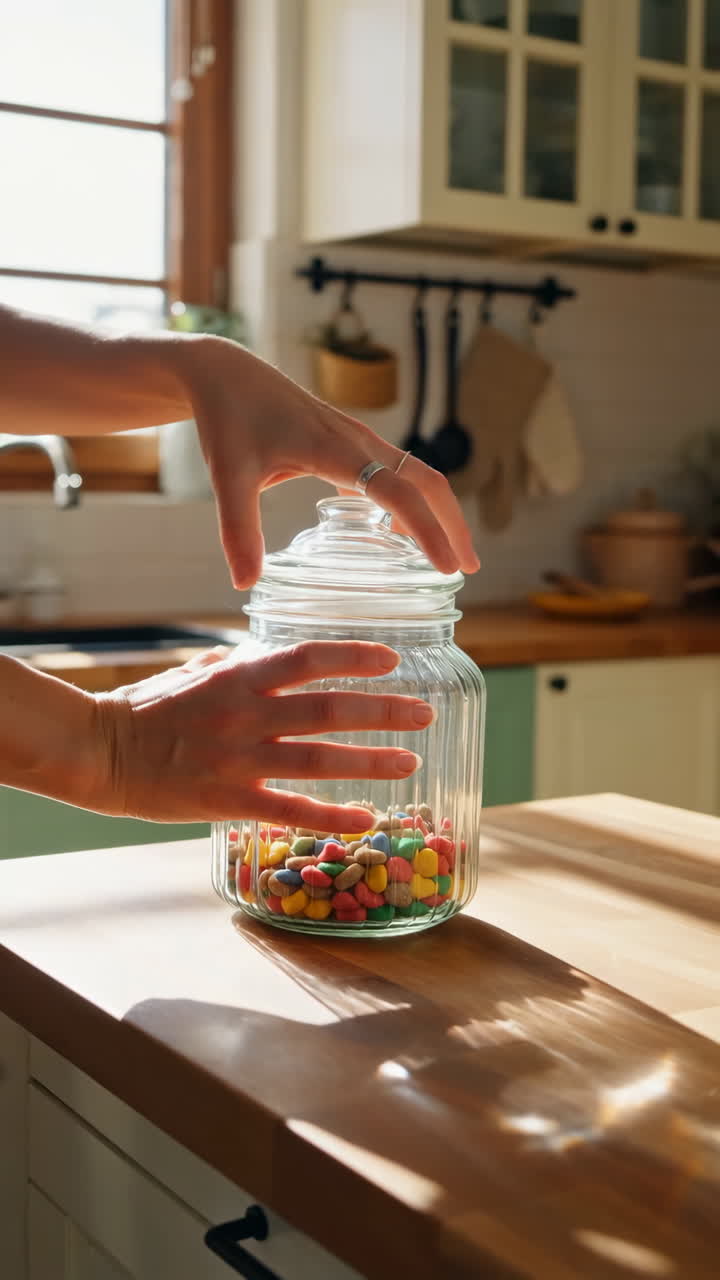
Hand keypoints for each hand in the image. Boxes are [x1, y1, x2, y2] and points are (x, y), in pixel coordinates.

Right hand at [94, 641, 432, 826]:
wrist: (99, 751)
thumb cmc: (144, 708)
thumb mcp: (193, 671)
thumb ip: (235, 665)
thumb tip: (262, 657)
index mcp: (239, 676)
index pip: (309, 658)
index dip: (355, 657)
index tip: (393, 660)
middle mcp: (246, 713)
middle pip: (329, 708)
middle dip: (383, 710)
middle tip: (424, 713)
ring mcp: (240, 758)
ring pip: (319, 758)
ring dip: (371, 761)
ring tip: (410, 762)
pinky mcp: (229, 799)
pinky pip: (292, 808)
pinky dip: (332, 814)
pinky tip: (366, 817)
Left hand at [178, 338, 480, 588]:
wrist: (226, 374)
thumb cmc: (228, 418)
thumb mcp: (228, 474)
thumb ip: (238, 528)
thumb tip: (245, 583)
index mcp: (335, 448)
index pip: (397, 492)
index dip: (427, 530)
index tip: (447, 566)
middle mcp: (358, 441)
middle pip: (426, 481)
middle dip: (452, 523)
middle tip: (465, 568)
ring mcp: (358, 439)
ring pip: (416, 474)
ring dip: (437, 512)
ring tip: (446, 556)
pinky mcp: (350, 442)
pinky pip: (394, 472)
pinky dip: (409, 502)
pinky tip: (400, 534)